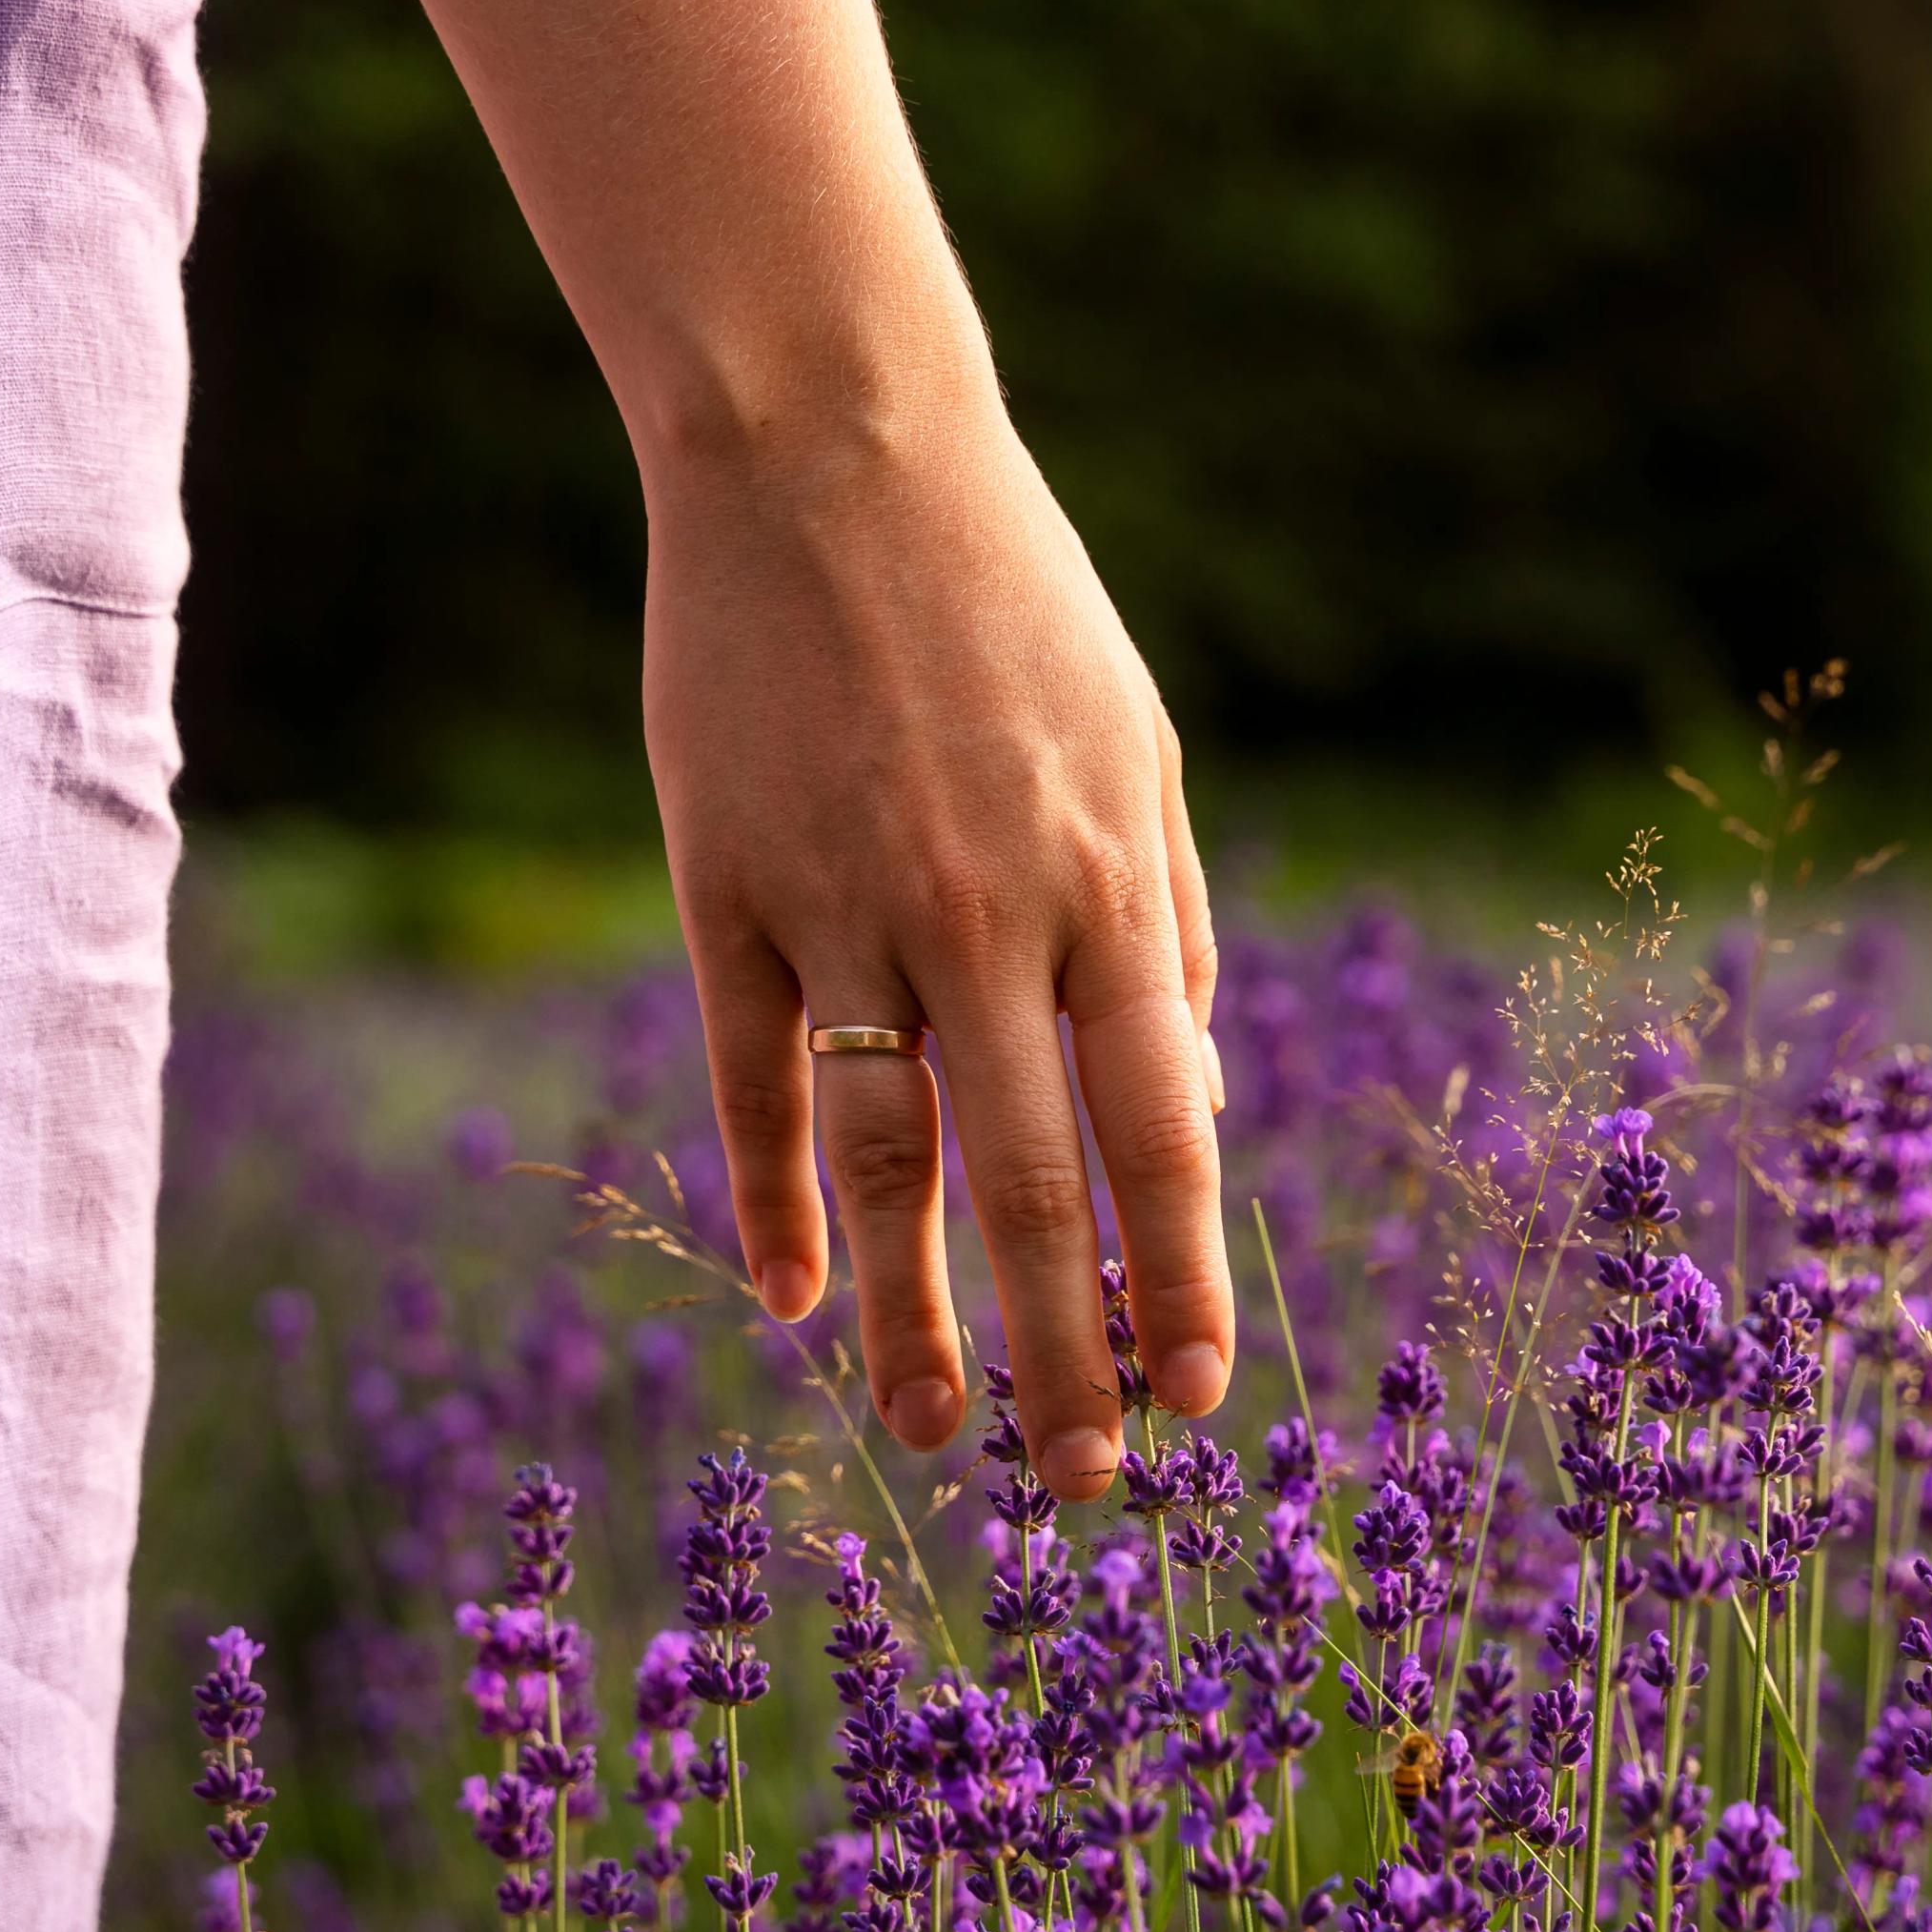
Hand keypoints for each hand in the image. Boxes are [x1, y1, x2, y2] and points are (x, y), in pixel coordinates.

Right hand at [641, 386, 1229, 1500]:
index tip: (1205, 1397)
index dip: (1186, 1280)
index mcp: (1111, 881)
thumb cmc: (1010, 597)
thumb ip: (1169, 920)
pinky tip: (789, 1300)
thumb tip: (1186, 1099)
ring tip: (928, 1438)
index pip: (1162, 1133)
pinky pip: (749, 1078)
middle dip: (1065, 1354)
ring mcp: (846, 904)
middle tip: (1088, 1483)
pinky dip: (767, 1202)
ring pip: (883, 1162)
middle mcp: (987, 915)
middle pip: (1031, 1187)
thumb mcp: (1140, 743)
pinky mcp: (725, 884)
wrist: (829, 447)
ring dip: (911, 1321)